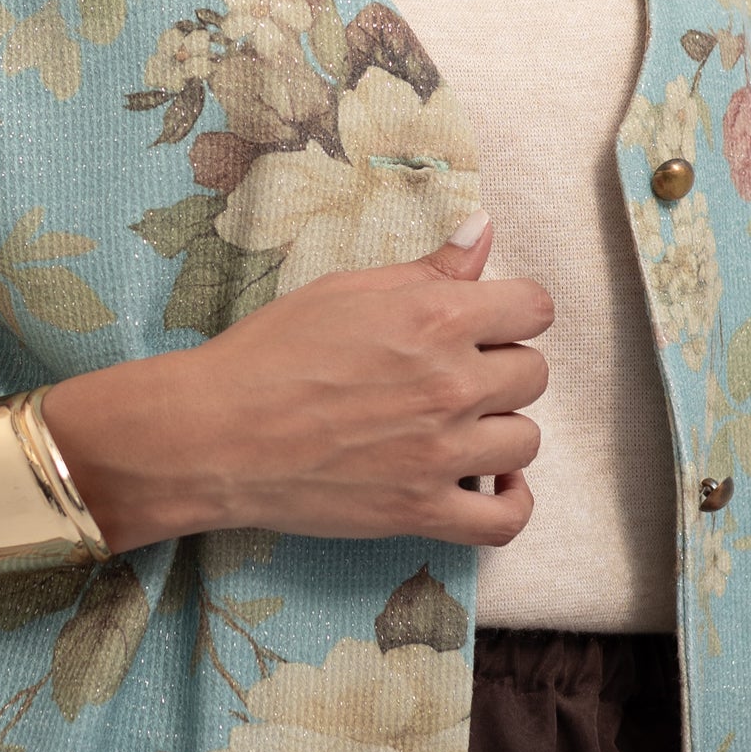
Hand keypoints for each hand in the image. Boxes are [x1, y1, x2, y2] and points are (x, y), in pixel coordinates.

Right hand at [44, 215, 552, 552]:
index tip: (486, 325)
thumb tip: (486, 232)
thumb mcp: (348, 289)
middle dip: (500, 368)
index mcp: (436, 318)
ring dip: (500, 431)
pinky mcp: (423, 511)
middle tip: (453, 376)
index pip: (535, 308)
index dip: (512, 313)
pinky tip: (492, 482)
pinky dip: (511, 503)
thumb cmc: (269, 354)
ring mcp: (441, 453)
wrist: (215, 434)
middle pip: (532, 374)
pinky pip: (506, 519)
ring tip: (460, 427)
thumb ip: (428, 268)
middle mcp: (451, 385)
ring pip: (526, 440)